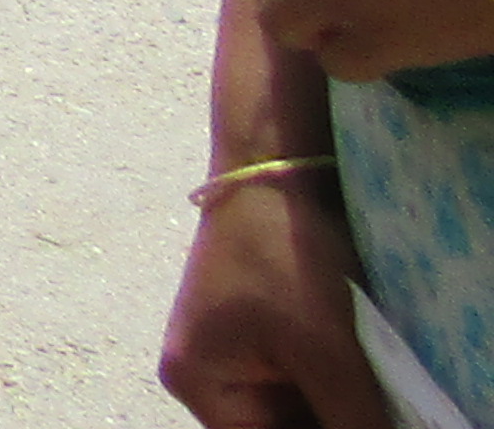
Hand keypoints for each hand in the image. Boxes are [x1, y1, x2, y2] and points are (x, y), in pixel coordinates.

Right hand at [160, 172, 384, 424]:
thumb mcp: (328, 354)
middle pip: (275, 426)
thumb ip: (351, 425)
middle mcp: (202, 371)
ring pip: (291, 403)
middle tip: (370, 404)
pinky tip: (356, 372)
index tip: (362, 421)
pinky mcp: (250, 326)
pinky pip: (292, 376)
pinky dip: (327, 381)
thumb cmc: (284, 255)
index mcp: (199, 384)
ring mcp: (225, 347)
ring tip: (365, 388)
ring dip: (332, 403)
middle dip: (328, 419)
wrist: (273, 167)